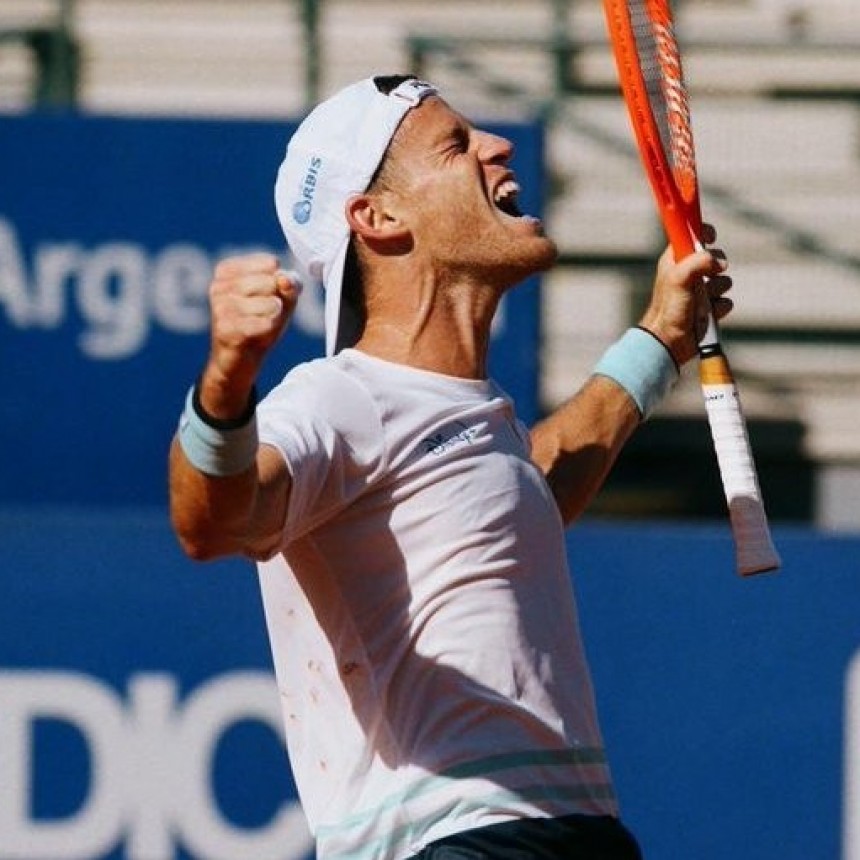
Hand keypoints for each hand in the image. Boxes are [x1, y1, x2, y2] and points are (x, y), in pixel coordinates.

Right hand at [200, 253, 302, 418]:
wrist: (240, 361)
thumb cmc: (260, 324)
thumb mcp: (281, 300)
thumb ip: (290, 285)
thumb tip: (285, 279)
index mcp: (227, 271)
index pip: (270, 264)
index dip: (281, 284)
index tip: (268, 297)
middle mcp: (218, 286)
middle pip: (271, 282)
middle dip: (278, 302)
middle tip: (264, 315)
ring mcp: (220, 307)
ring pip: (270, 303)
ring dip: (273, 318)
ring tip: (260, 325)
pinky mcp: (226, 329)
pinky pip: (264, 323)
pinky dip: (268, 330)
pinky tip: (256, 336)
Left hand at [638, 225, 732, 365]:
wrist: (669, 341)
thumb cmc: (669, 309)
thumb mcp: (679, 279)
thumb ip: (697, 263)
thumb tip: (718, 262)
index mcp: (676, 261)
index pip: (691, 236)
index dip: (703, 232)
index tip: (711, 236)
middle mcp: (688, 273)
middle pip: (715, 257)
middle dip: (716, 267)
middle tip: (708, 276)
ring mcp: (700, 291)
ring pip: (724, 280)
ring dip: (718, 290)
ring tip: (703, 301)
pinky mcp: (709, 308)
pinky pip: (726, 301)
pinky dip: (720, 308)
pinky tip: (708, 314)